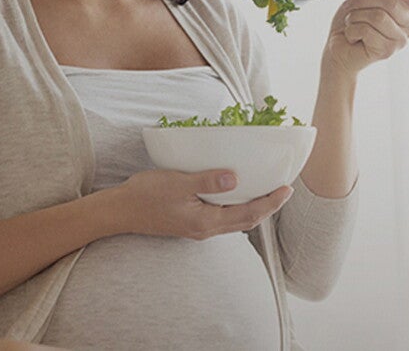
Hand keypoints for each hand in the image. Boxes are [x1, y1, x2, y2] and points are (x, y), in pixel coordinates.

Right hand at [116, 169, 292, 239]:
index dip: (271, 202)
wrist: (120, 211)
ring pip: (235, 221)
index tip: (287, 189)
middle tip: (282, 190)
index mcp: (206, 221)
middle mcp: (206, 230)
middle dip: (267, 207)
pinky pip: (222, 218)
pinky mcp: (191, 224)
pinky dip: (235, 208)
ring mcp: (198, 229)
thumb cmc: (146, 195)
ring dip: (253, 208)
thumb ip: (208, 181)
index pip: (249, 213)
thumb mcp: (178, 182)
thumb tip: (236, 178)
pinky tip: (234, 194)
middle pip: (246, 221)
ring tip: (264, 192)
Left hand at [324, 0, 408, 76]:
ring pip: (378, 16)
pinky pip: (367, 31)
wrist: (336, 46)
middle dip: (364, 0)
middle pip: (393, 2)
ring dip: (355, 16)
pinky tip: (352, 36)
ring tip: (352, 23)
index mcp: (408, 8)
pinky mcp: (388, 50)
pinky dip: (352, 29)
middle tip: (352, 7)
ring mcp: (400, 39)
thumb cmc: (351, 20)